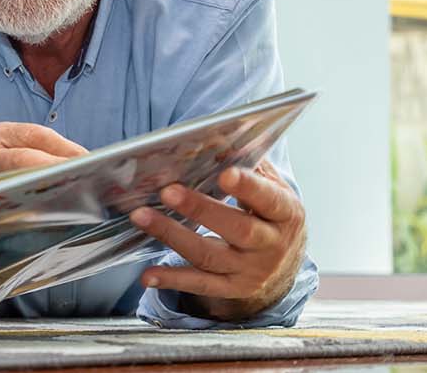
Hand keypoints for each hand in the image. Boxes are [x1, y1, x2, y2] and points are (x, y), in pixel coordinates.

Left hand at [130, 160, 305, 321]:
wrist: (284, 265)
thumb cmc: (271, 215)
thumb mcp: (271, 189)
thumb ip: (248, 164)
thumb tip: (215, 136)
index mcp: (285, 214)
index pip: (269, 199)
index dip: (248, 187)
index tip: (224, 174)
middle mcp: (271, 246)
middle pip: (237, 229)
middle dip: (201, 209)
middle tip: (168, 192)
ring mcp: (250, 271)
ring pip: (209, 256)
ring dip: (172, 235)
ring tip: (141, 216)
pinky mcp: (231, 289)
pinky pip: (199, 285)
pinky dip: (171, 279)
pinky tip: (146, 276)